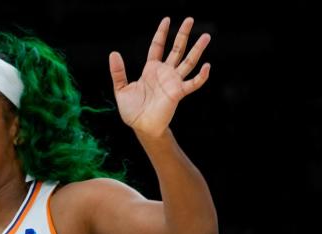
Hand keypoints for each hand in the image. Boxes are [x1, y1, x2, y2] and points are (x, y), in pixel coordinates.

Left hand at [110, 17, 210, 137]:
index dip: (161, 33)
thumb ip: (118, 72)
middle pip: (176, 49)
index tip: (166, 20)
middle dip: (183, 34)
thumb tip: (113, 53)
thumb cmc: (132, 110)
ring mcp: (173, 81)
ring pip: (188, 61)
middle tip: (190, 19)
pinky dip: (201, 76)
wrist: (141, 126)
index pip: (157, 46)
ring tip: (206, 36)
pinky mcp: (179, 92)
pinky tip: (207, 66)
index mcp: (151, 69)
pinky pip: (193, 83)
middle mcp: (164, 72)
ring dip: (197, 49)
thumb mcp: (121, 89)